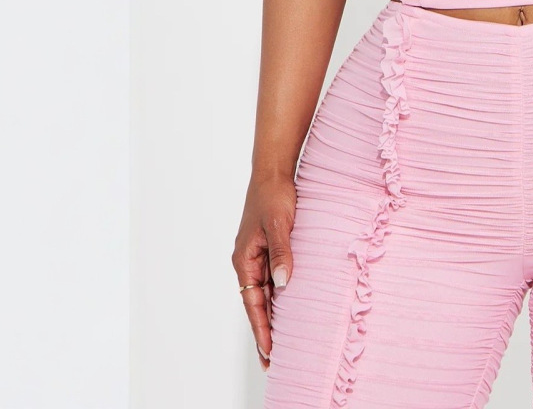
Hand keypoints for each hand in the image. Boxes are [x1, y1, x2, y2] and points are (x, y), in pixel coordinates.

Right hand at [231, 170, 296, 370]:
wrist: (273, 171)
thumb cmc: (274, 195)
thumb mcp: (278, 225)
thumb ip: (281, 254)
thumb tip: (283, 284)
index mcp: (244, 260)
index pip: (253, 303)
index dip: (261, 329)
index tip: (269, 352)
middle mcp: (248, 262)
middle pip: (256, 303)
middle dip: (264, 331)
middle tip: (271, 361)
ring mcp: (257, 255)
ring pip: (265, 293)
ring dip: (272, 315)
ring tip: (281, 341)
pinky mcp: (269, 248)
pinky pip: (272, 278)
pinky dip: (279, 295)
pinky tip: (288, 307)